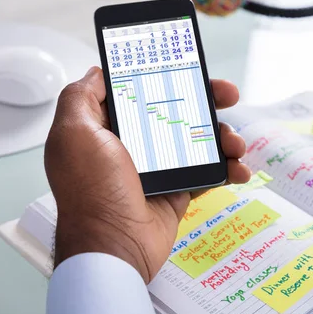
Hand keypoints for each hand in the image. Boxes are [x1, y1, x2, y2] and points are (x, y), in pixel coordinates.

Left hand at [45, 67, 250, 282]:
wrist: (114, 247)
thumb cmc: (92, 192)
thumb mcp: (73, 134)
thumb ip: (80, 97)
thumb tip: (97, 73)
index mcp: (106, 127)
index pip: (140, 91)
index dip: (165, 75)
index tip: (189, 66)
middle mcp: (131, 144)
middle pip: (176, 110)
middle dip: (206, 100)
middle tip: (227, 94)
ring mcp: (156, 168)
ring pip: (198, 140)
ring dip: (223, 137)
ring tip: (235, 144)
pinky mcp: (176, 190)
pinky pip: (207, 172)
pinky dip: (228, 168)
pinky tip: (239, 169)